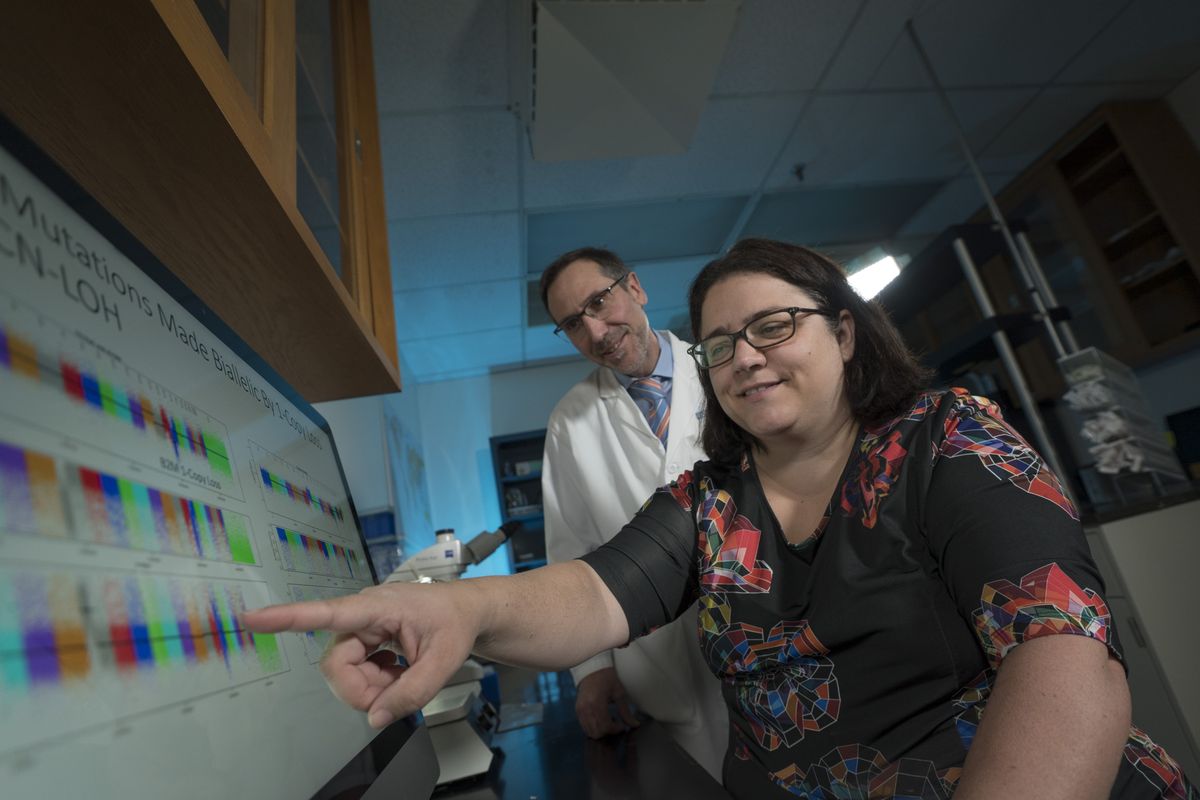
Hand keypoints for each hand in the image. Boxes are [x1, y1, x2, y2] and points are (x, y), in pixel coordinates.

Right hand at [241, 582, 481, 728]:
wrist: (469, 612)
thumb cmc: (456, 623)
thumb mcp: (444, 661)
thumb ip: (412, 692)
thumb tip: (375, 718)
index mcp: (378, 607)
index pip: (328, 613)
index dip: (288, 618)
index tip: (252, 619)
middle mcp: (363, 615)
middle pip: (337, 666)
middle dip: (364, 689)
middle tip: (398, 688)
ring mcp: (362, 629)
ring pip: (345, 674)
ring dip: (373, 686)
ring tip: (404, 674)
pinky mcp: (365, 641)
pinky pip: (356, 673)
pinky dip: (377, 682)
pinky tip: (398, 670)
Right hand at [574, 667, 639, 738]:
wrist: (592, 668)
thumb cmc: (606, 678)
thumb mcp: (619, 693)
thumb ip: (626, 712)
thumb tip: (634, 724)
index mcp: (597, 703)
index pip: (605, 727)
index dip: (616, 730)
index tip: (622, 726)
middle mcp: (586, 708)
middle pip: (597, 732)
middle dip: (608, 732)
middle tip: (616, 724)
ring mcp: (580, 709)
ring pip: (590, 732)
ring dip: (600, 731)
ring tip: (608, 721)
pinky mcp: (577, 710)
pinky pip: (584, 726)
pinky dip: (593, 727)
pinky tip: (601, 719)